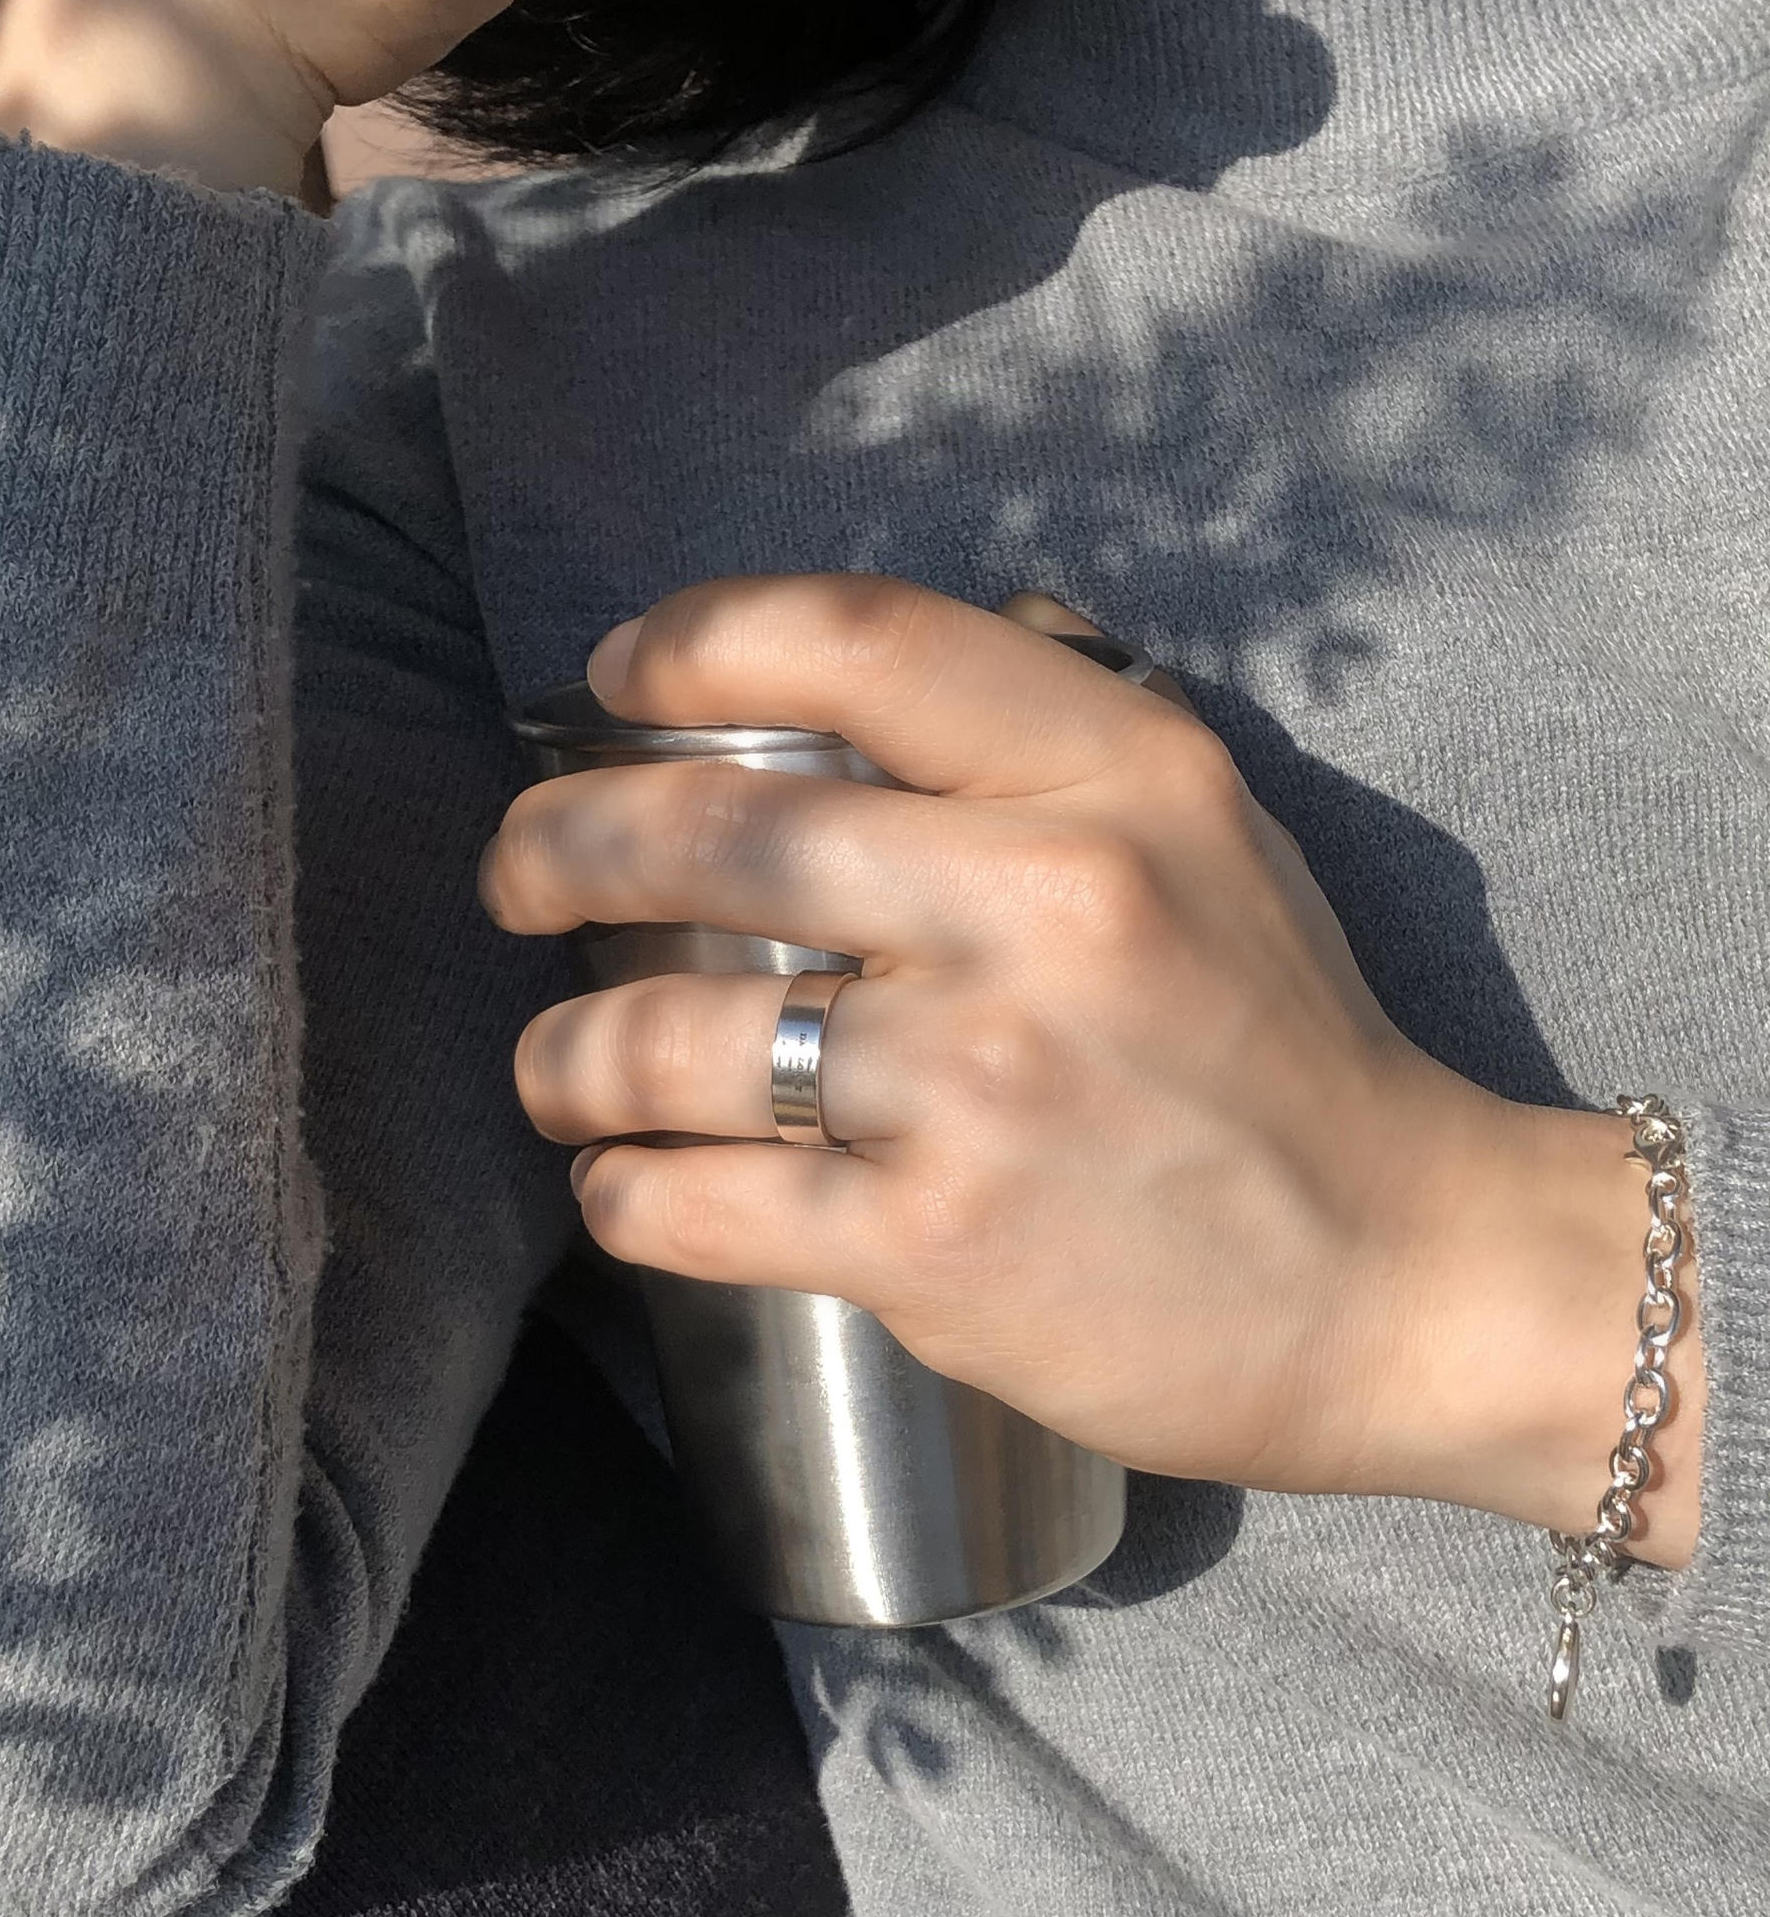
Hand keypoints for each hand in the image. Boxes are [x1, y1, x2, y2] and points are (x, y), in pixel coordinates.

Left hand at [487, 577, 1701, 1560]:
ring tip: (554, 1073)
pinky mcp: (935, 1248)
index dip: (688, 640)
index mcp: (1113, 778)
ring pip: (667, 1037)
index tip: (610, 684)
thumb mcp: (1209, 840)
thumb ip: (1044, 757)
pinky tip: (621, 1189)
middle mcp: (1040, 907)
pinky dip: (624, 1195)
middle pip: (708, 832)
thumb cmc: (1285, 1055)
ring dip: (562, 1056)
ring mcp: (978, 1083)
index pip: (851, 638)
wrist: (1399, 1278)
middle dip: (557, 847)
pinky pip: (697, 1202)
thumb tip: (836, 705)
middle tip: (517, 878)